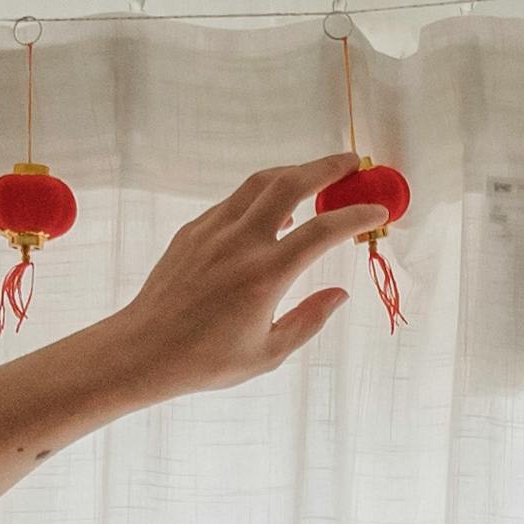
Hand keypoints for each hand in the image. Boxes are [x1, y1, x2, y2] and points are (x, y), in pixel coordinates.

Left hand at [109, 157, 379, 405]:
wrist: (144, 349)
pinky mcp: (195, 229)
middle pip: (291, 183)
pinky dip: (263, 195)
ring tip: (315, 176)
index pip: (323, 231)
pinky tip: (274, 210)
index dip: (356, 215)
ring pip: (260, 183)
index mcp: (265, 275)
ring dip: (294, 171)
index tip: (379, 210)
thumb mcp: (268, 352)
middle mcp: (240, 243)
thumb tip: (339, 294)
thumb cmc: (206, 360)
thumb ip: (309, 319)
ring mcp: (214, 230)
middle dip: (327, 167)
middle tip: (352, 162)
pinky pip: (236, 201)